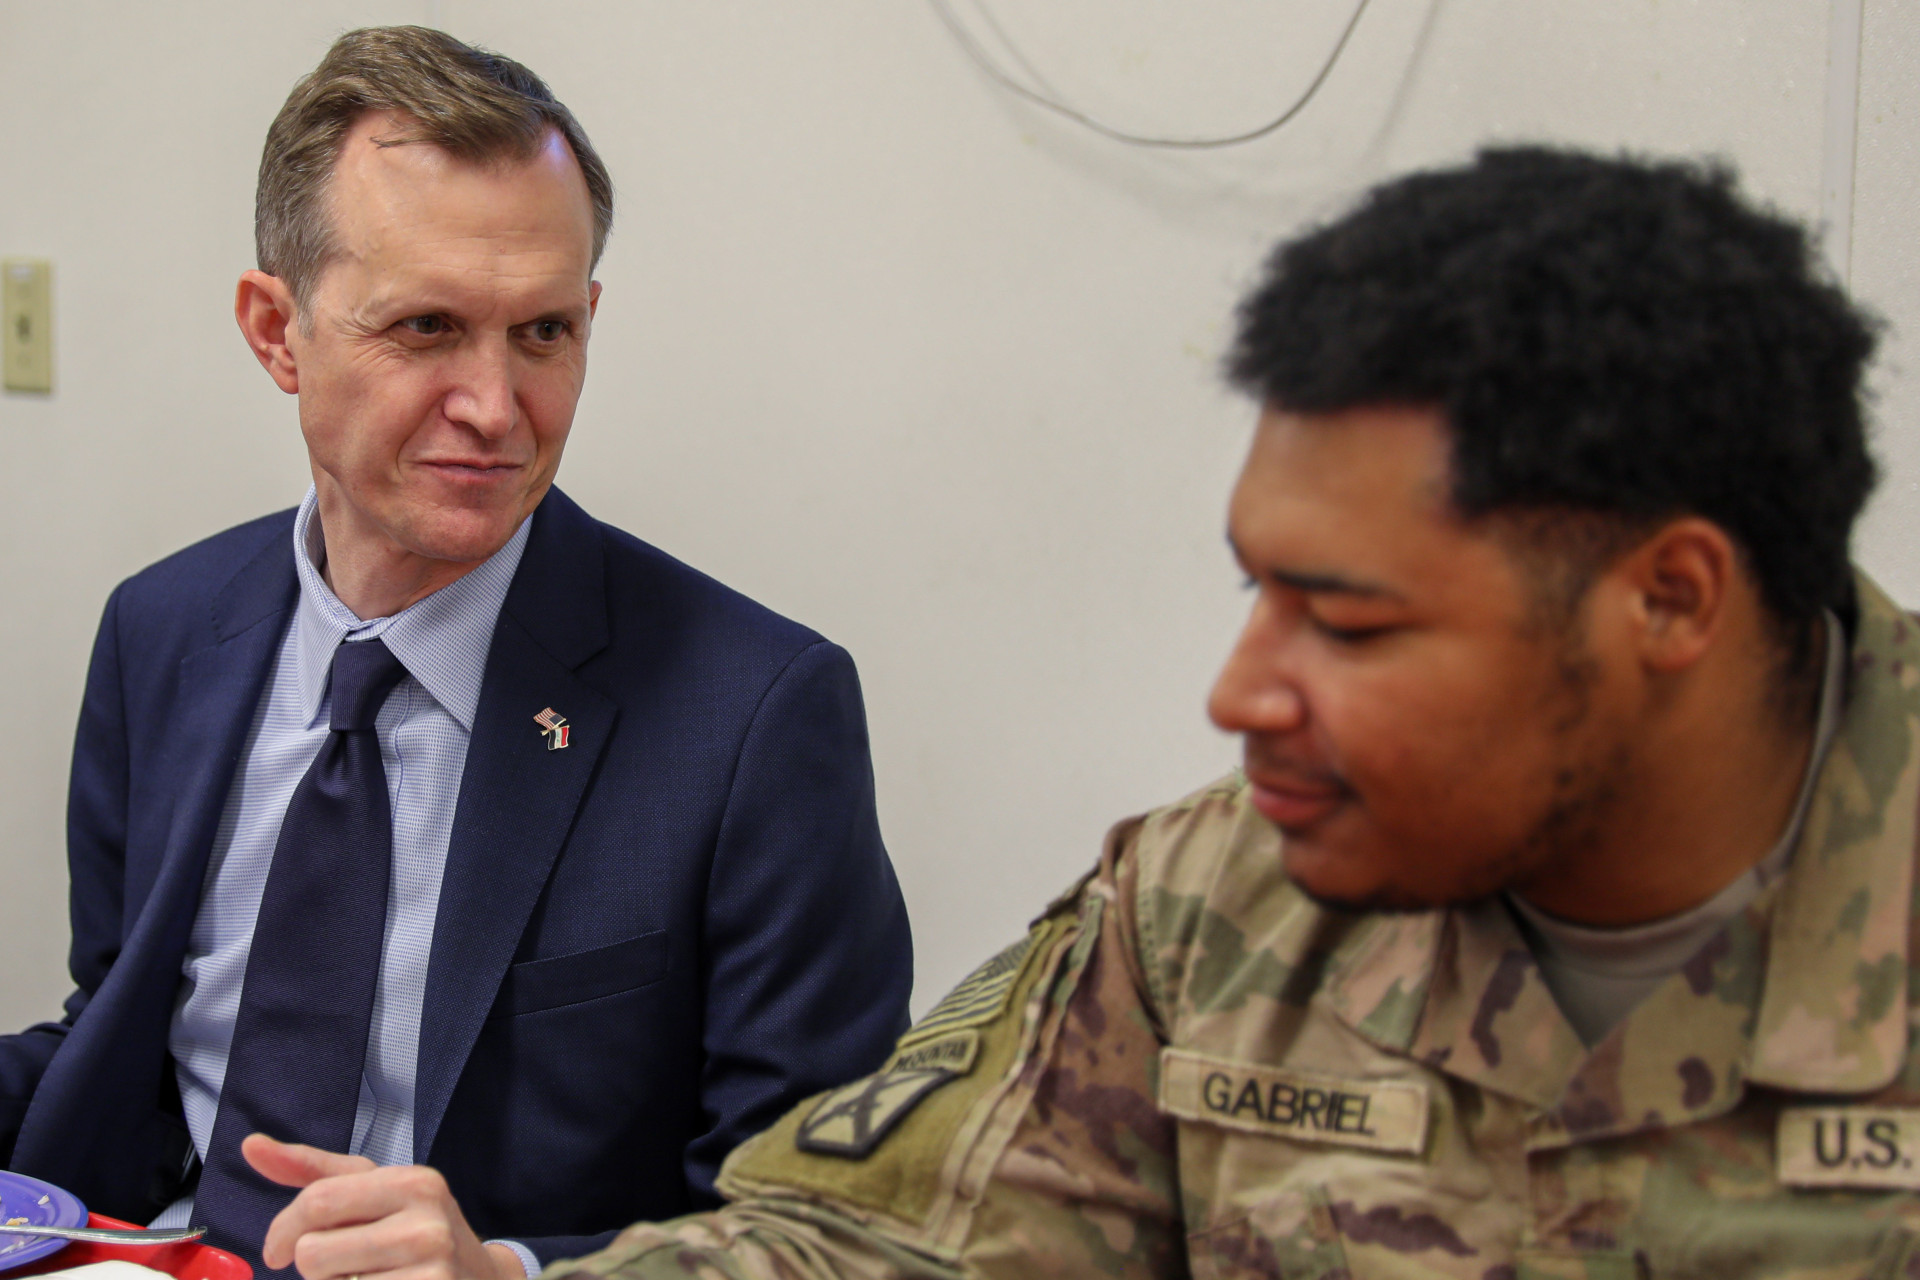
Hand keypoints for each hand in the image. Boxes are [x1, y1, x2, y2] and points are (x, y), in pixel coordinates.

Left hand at [246, 1134, 526, 1279]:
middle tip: (346, 1265)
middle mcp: (427, 1223)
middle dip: (316, 1266)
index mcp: (413, 1182)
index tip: (278, 1251)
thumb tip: (251, 1145)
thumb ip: (311, 1170)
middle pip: (314, 1253)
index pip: (318, 1201)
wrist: (479, 1278)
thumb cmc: (412, 1231)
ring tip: (369, 1279)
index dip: (283, 1229)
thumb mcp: (373, 1190)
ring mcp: (430, 1270)